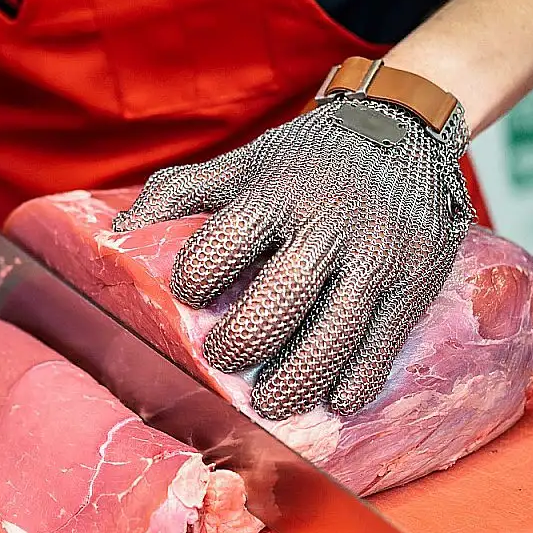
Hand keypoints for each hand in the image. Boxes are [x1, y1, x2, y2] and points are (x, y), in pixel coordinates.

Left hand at [112, 93, 474, 419]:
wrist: (402, 128)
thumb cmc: (304, 159)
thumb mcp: (242, 163)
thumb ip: (179, 193)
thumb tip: (116, 233)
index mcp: (277, 193)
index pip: (226, 242)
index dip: (199, 276)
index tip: (192, 295)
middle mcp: (329, 223)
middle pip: (281, 298)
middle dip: (244, 340)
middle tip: (223, 360)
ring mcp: (378, 256)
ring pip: (335, 332)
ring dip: (297, 378)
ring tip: (271, 404)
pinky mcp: (415, 282)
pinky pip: (384, 342)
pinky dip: (358, 378)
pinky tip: (334, 397)